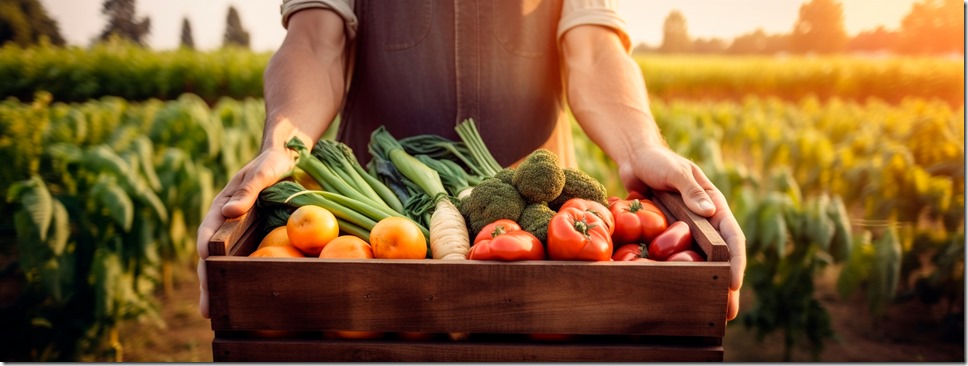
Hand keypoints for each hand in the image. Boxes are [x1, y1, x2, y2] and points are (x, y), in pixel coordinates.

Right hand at [196, 148, 294, 318]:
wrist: (287, 159)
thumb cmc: (273, 163)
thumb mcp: (263, 171)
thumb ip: (249, 189)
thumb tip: (230, 210)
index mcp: (223, 206)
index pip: (208, 230)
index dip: (206, 247)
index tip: (206, 263)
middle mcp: (226, 223)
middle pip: (212, 256)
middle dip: (207, 281)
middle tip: (206, 309)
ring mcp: (238, 234)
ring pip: (224, 264)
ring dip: (218, 288)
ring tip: (213, 315)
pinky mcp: (251, 240)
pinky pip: (243, 262)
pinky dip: (239, 281)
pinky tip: (240, 301)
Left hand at [618, 146, 746, 320]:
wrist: (634, 159)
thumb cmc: (657, 161)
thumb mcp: (675, 172)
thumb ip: (690, 190)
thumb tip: (710, 211)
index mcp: (714, 205)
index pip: (732, 236)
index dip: (736, 260)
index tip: (734, 283)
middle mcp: (705, 221)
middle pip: (721, 257)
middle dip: (726, 284)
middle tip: (727, 313)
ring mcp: (688, 231)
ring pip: (702, 263)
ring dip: (706, 286)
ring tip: (710, 315)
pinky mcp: (669, 236)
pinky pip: (678, 259)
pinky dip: (683, 278)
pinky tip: (681, 297)